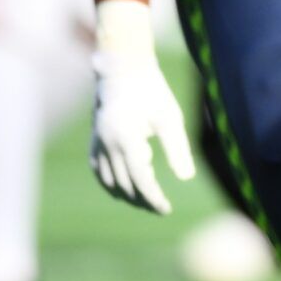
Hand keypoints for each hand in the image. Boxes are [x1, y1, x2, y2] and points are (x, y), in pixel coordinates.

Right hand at [89, 0, 195, 214]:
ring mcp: (97, 143)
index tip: (166, 208)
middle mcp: (107, 143)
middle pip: (124, 184)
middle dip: (142, 200)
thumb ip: (177, 147)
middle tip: (161, 208)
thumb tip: (186, 177)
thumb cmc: (152, 92)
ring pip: (109, 181)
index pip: (140, 177)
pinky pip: (99, 171)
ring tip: (147, 202)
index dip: (153, 196)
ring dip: (127, 195)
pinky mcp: (94, 141)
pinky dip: (111, 184)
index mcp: (127, 136)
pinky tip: (126, 190)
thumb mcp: (170, 117)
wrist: (125, 71)